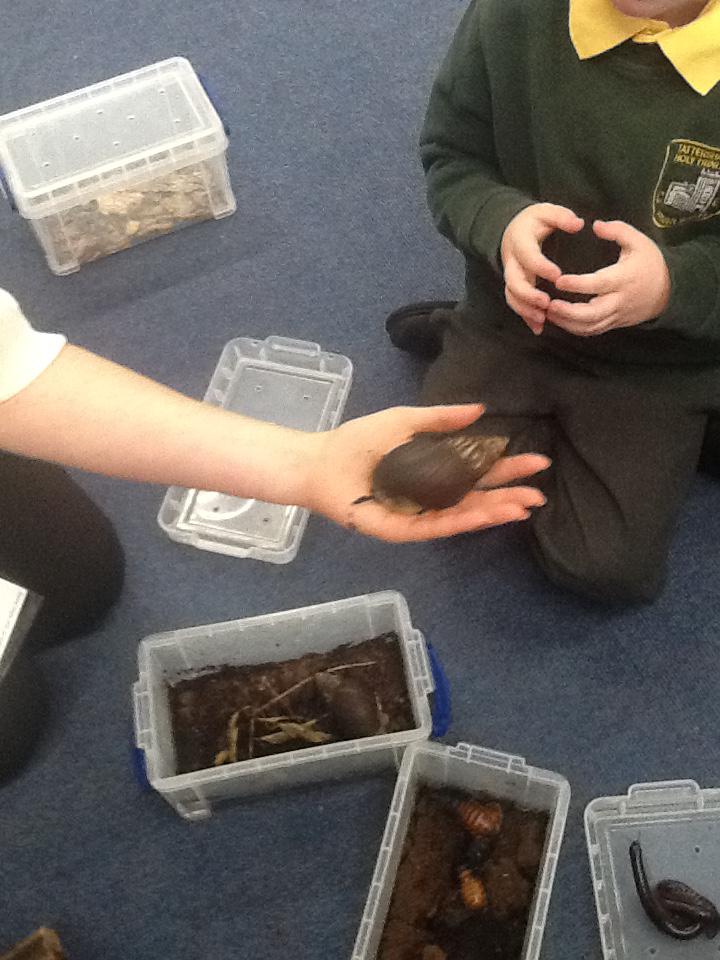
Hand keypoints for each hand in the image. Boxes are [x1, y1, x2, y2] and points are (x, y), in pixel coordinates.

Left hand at [305, 404, 549, 542]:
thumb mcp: (405, 422)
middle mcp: (432, 495)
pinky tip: (485, 515)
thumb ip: (441, 419)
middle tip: (539, 493)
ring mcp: (419, 514)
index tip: (537, 461)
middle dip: (509, 494)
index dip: (507, 467)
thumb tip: (481, 409)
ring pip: (463, 515)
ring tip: (522, 507)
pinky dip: (462, 521)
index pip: (479, 470)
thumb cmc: (359, 441)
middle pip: (477, 496)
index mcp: (435, 470)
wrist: (321, 462)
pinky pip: (436, 526)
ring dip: (493, 512)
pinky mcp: (402, 529)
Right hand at [500, 203, 583, 334]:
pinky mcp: (514, 287)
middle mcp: (512, 261)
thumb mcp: (546, 211)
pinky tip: (538, 328)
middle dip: (529, 295)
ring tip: (542, 320)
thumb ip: (561, 217)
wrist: (512, 230)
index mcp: (520, 241)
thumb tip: (578, 224)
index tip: (557, 275)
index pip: (528, 256)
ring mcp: (512, 276)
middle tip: (547, 303)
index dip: (541, 267)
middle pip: (514, 282)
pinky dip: (525, 317)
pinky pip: (516, 304)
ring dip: (526, 310)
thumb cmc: (533, 221)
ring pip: (512, 296)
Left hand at [547, 220, 670, 336]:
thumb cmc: (651, 263)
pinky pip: (593, 331)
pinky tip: (560, 321)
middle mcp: (619, 300)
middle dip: (568, 312)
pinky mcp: (614, 324)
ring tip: (548, 313)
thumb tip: (595, 225)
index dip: (577, 284)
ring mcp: (616, 315)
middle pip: (591, 314)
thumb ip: (617, 231)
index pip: (597, 284)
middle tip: (548, 304)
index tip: (559, 281)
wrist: (670, 290)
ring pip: (589, 326)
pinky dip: (575, 329)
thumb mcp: (639, 241)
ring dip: (567, 323)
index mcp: (623, 278)